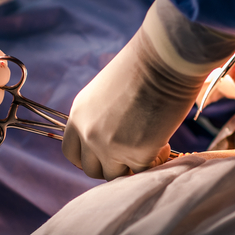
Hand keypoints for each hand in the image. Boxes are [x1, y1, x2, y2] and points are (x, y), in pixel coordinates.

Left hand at [62, 0, 234, 180]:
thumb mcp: (105, 93)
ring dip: (130, 166)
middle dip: (110, 165)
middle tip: (130, 152)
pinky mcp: (135, 153)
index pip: (71, 152)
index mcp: (78, 115)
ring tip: (148, 146)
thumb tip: (112, 140)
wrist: (163, 59)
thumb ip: (100, 118)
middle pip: (91, 169)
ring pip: (114, 175)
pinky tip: (163, 142)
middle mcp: (88, 133)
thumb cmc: (141, 68)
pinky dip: (153, 161)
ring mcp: (109, 146)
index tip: (105, 155)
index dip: (88, 157)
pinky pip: (141, 171)